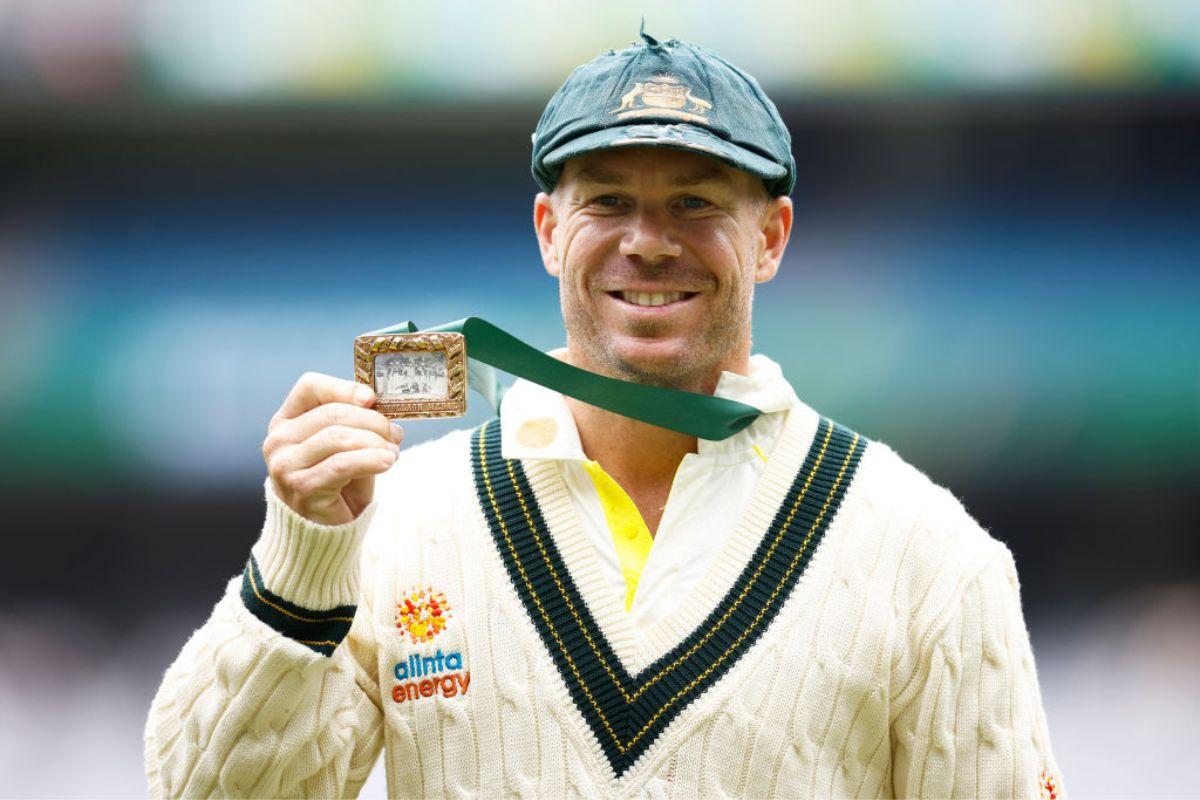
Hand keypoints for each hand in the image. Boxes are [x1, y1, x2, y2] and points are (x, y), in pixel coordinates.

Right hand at [263, 372, 403, 525]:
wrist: (325, 532)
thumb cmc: (338, 483)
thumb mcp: (347, 446)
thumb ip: (357, 424)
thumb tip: (381, 408)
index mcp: (286, 421)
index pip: (309, 387)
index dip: (343, 388)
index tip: (372, 398)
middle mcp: (279, 440)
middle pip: (332, 413)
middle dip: (371, 420)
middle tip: (394, 433)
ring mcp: (285, 465)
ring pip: (338, 437)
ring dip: (375, 442)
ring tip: (392, 452)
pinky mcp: (302, 488)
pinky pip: (343, 464)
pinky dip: (371, 459)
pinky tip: (388, 461)